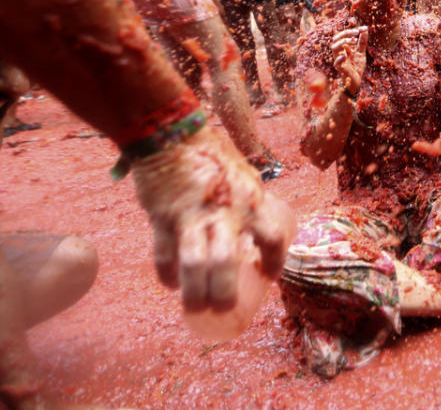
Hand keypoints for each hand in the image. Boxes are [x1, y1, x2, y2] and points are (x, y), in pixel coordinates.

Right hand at [130, 127, 295, 311]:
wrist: (171, 132)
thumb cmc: (211, 155)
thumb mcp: (243, 175)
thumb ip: (248, 201)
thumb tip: (253, 228)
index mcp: (251, 200)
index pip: (272, 238)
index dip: (275, 261)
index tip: (270, 275)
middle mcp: (226, 211)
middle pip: (228, 261)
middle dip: (226, 292)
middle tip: (224, 309)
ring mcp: (193, 215)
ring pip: (195, 264)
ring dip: (195, 293)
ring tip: (197, 309)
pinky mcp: (164, 217)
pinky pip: (164, 254)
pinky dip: (167, 274)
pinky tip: (171, 284)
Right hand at [331, 26, 368, 94]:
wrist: (356, 81)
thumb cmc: (356, 66)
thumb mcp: (361, 52)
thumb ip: (362, 42)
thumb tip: (365, 29)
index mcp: (344, 47)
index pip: (344, 35)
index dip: (352, 31)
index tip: (363, 28)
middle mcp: (340, 52)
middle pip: (337, 39)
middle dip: (346, 34)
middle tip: (357, 32)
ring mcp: (339, 60)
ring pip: (334, 48)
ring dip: (343, 42)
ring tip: (354, 41)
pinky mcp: (340, 69)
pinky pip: (336, 63)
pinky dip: (339, 59)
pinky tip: (344, 56)